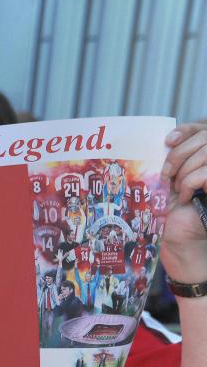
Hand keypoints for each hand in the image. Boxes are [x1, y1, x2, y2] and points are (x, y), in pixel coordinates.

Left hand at [161, 124, 206, 281]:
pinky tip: (186, 197)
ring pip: (206, 152)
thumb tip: (164, 137)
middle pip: (205, 135)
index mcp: (203, 154)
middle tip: (166, 175)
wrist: (179, 239)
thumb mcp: (167, 179)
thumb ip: (170, 158)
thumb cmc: (169, 210)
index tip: (167, 141)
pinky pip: (204, 173)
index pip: (201, 127)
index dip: (186, 129)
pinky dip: (190, 182)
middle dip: (179, 154)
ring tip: (177, 189)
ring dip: (184, 171)